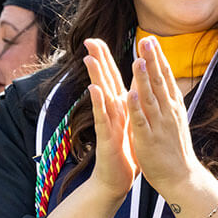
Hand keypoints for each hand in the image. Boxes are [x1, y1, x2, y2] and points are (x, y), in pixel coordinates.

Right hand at [82, 39, 137, 201]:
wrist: (117, 178)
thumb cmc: (125, 151)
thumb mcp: (129, 124)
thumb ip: (126, 106)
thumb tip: (127, 89)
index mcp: (120, 107)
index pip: (114, 78)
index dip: (108, 59)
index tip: (101, 39)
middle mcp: (112, 112)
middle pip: (104, 82)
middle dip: (98, 61)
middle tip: (89, 39)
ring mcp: (108, 124)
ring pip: (102, 97)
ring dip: (96, 78)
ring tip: (89, 58)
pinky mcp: (106, 137)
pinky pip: (103, 119)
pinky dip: (99, 105)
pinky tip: (95, 91)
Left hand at [127, 36, 201, 194]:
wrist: (181, 176)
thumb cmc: (175, 149)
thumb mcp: (175, 120)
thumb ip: (170, 102)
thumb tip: (168, 85)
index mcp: (173, 107)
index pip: (166, 78)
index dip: (159, 59)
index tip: (152, 40)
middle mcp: (168, 112)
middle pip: (160, 82)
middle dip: (152, 60)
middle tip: (147, 40)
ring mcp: (158, 125)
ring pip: (150, 98)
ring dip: (145, 78)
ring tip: (138, 59)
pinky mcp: (147, 139)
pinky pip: (140, 120)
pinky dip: (135, 107)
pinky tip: (129, 93)